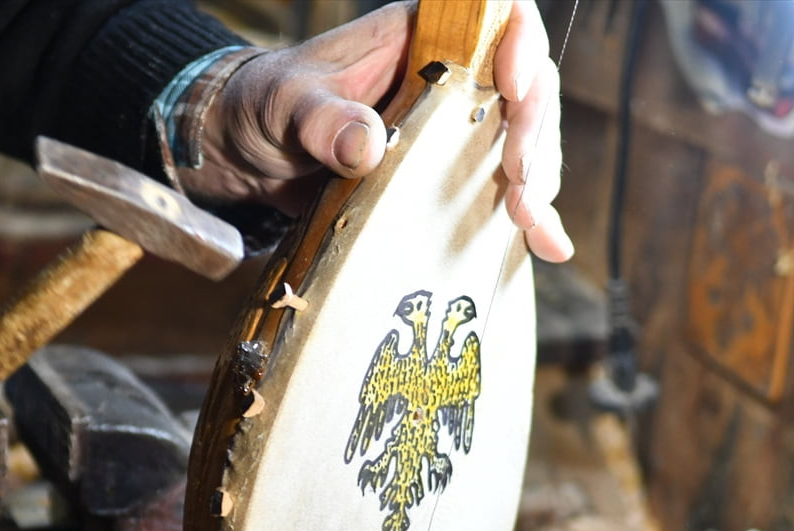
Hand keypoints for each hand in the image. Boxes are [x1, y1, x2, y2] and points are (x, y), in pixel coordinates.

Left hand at [185, 0, 572, 261]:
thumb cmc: (266, 105)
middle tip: (522, 179)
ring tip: (527, 219)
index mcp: (419, 37)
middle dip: (536, 131)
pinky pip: (496, 189)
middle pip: (526, 87)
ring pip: (522, 141)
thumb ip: (322, 119)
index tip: (514, 84)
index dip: (520, 41)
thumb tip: (367, 147)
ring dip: (536, 179)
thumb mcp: (286, 103)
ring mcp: (451, 129)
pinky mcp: (444, 176)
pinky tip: (547, 245)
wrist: (247, 154)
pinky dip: (526, 216)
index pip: (496, 16)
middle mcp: (448, 77)